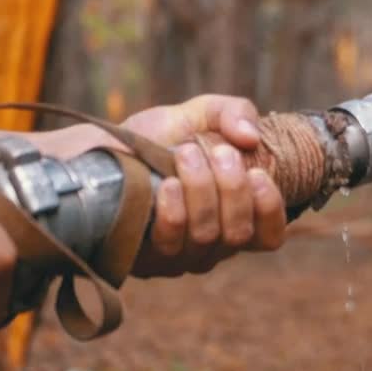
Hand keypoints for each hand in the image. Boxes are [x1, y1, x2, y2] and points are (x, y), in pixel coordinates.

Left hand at [119, 95, 286, 276]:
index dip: (270, 210)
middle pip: (238, 234)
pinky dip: (174, 212)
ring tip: (187, 154)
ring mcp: (178, 256)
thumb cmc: (158, 136)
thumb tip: (250, 136)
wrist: (101, 150)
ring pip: (206, 237)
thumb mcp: (199, 113)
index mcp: (232, 217)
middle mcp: (210, 245)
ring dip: (202, 191)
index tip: (257, 173)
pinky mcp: (144, 258)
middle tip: (219, 151)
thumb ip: (233, 113)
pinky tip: (168, 184)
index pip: (268, 237)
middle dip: (233, 189)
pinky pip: (170, 243)